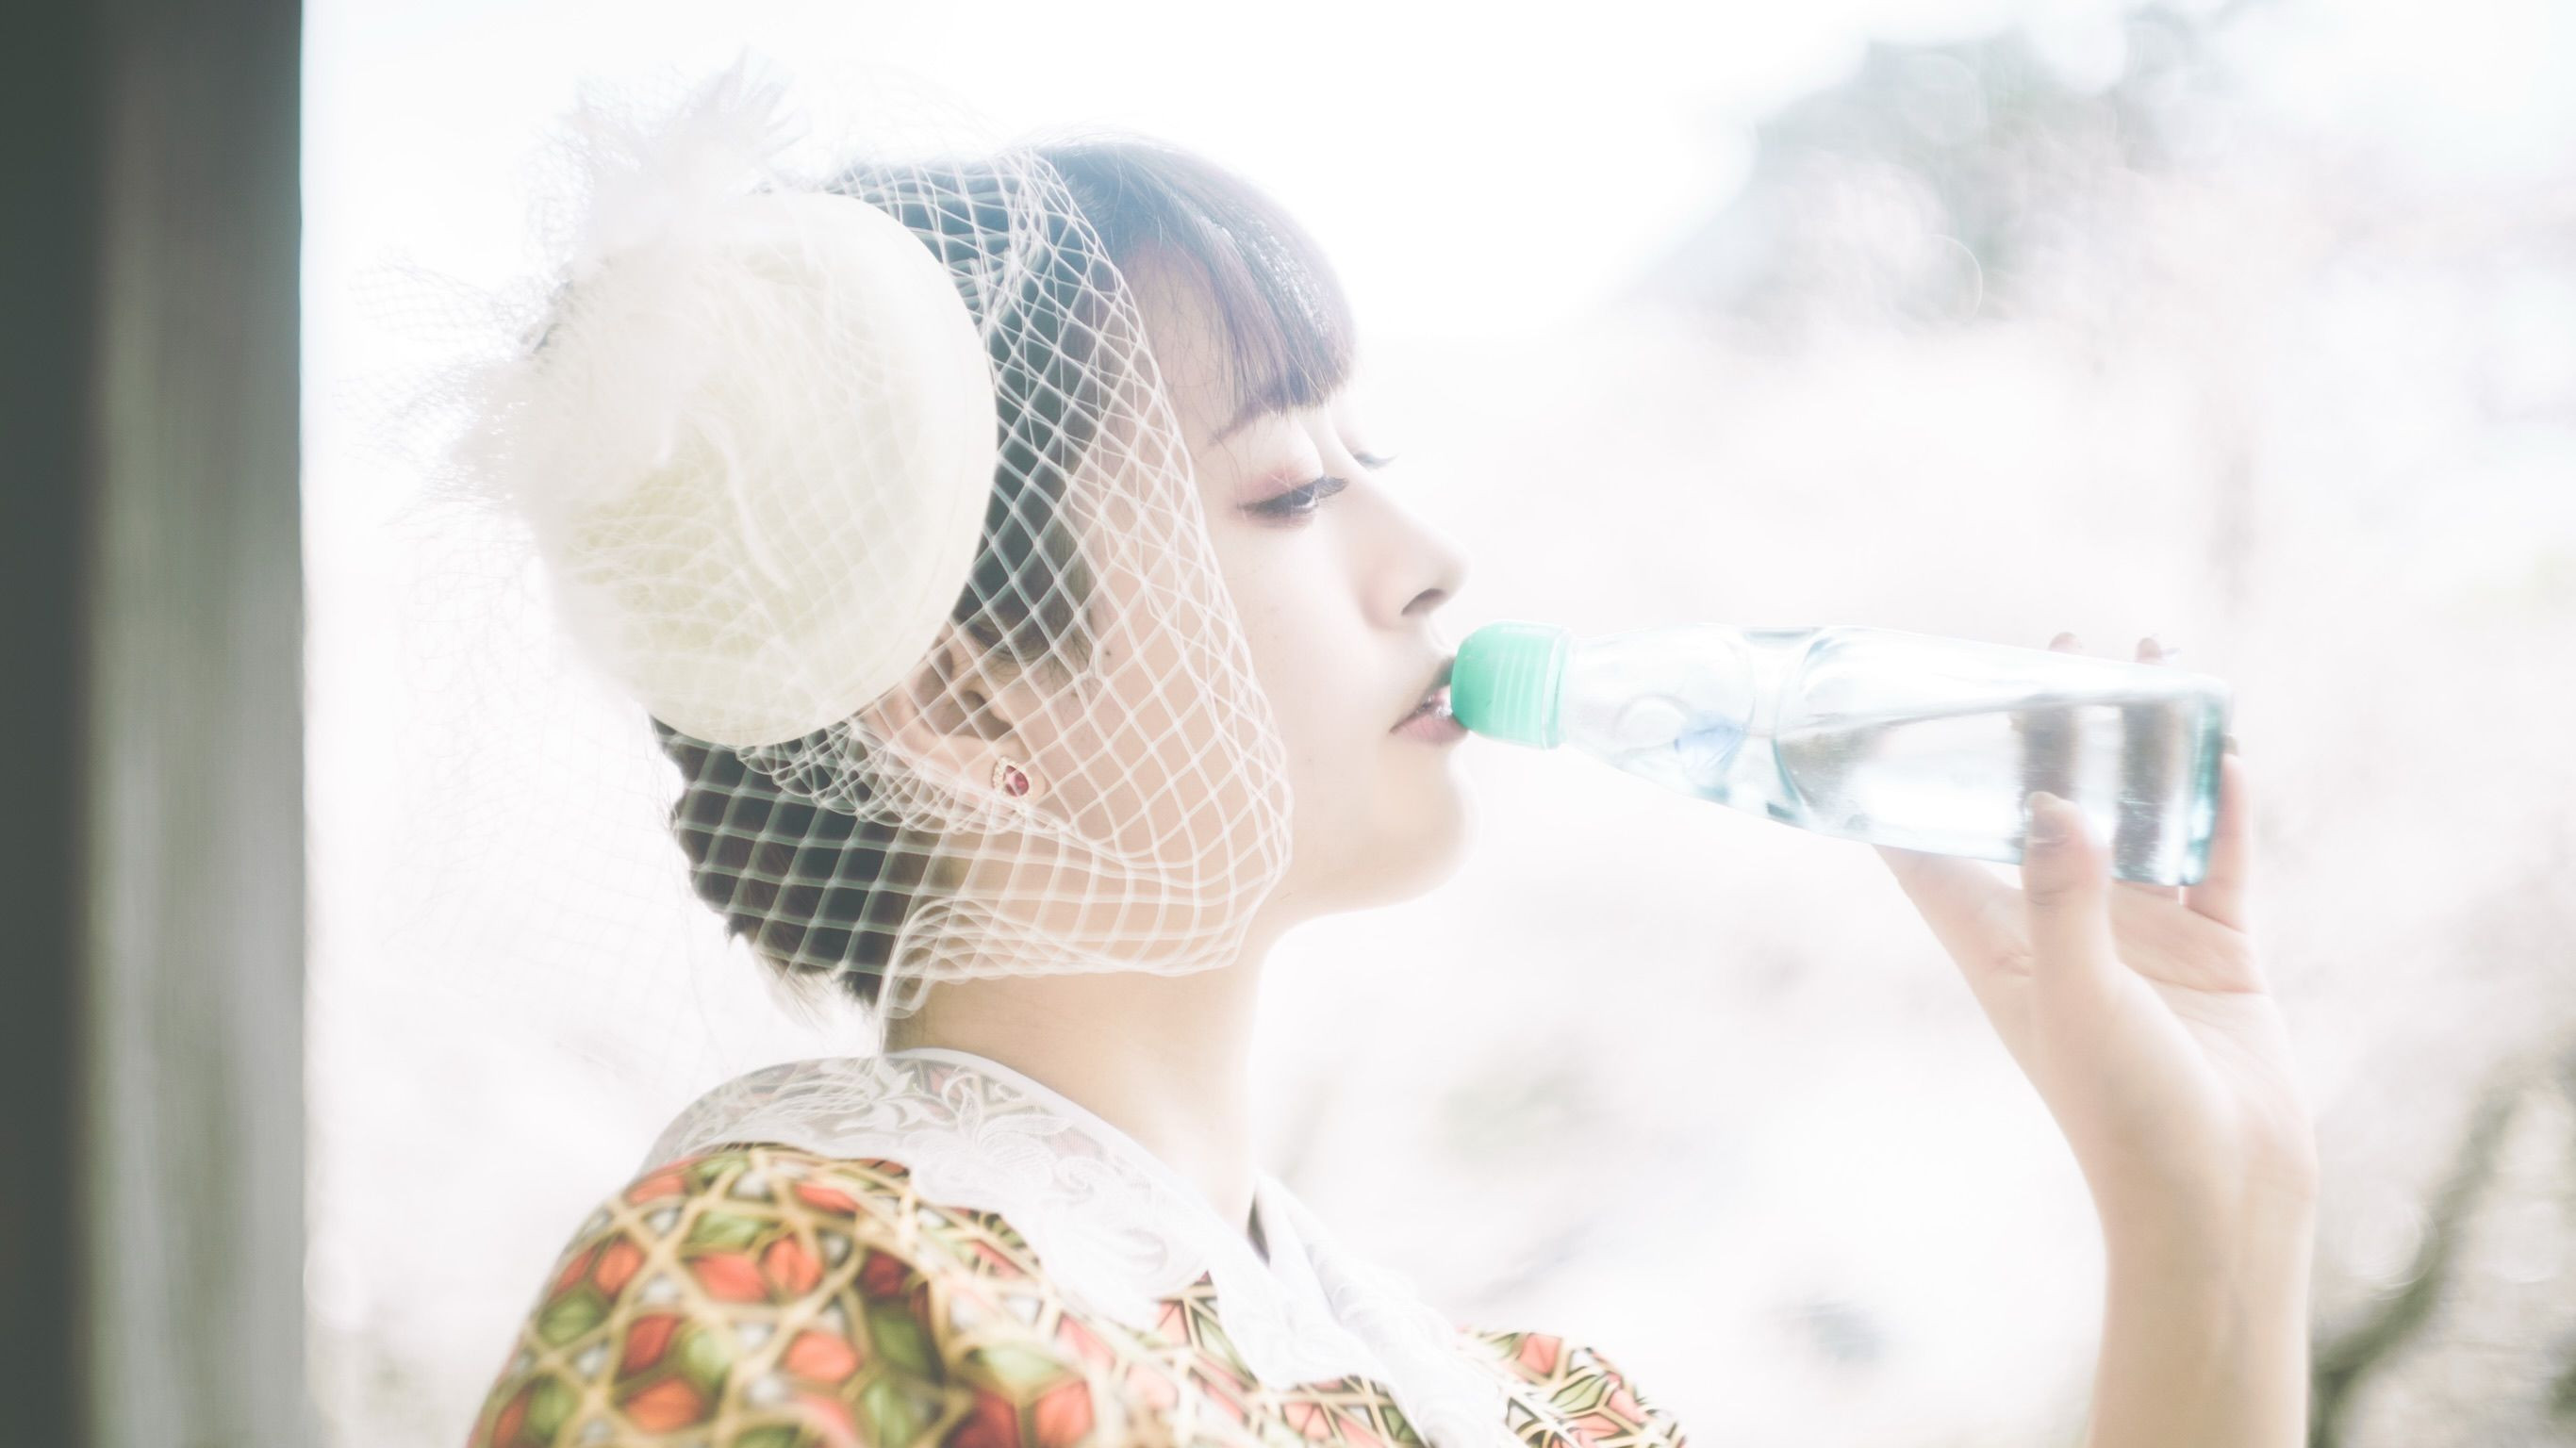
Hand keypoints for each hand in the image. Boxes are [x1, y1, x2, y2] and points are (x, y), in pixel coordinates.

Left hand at [1874, 634, 2318, 1247]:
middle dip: (2049, 731)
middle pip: (2048, 807)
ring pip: (2142, 814)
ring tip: (2149, 660)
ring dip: (2147, 745)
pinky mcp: (2218, 953)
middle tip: (2052, 648)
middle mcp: (2065, 928)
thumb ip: (2064, 902)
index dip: (1902, 787)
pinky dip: (2221, 804)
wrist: (2223, 1201)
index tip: (1880, 715)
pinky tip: (2223, 745)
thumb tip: (2047, 800)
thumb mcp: (2080, 1003)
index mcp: (2000, 947)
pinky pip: (2219, 858)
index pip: (1930, 852)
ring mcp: (2143, 937)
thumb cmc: (2124, 1118)